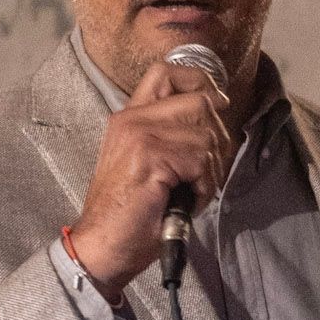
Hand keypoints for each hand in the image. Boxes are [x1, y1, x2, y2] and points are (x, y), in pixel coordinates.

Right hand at [68, 59, 230, 297]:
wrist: (102, 247)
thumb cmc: (130, 215)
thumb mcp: (148, 164)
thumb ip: (172, 134)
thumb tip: (217, 110)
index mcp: (129, 118)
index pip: (166, 72)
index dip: (200, 81)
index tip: (217, 104)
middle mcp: (132, 119)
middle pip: (201, 103)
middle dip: (215, 141)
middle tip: (199, 175)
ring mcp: (140, 135)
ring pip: (207, 135)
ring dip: (209, 171)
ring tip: (187, 192)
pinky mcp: (150, 156)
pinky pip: (201, 160)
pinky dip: (203, 187)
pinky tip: (184, 201)